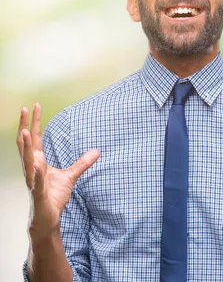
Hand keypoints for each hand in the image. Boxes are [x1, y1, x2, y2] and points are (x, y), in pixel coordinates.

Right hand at [16, 103, 99, 234]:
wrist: (48, 218)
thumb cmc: (54, 196)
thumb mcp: (71, 176)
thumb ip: (82, 163)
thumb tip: (97, 151)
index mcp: (37, 162)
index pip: (34, 138)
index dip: (33, 122)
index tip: (34, 105)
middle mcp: (31, 169)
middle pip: (26, 144)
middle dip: (25, 126)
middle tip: (24, 108)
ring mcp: (33, 180)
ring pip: (27, 160)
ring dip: (26, 146)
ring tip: (25, 130)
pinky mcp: (38, 193)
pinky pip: (37, 181)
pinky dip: (37, 172)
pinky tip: (36, 163)